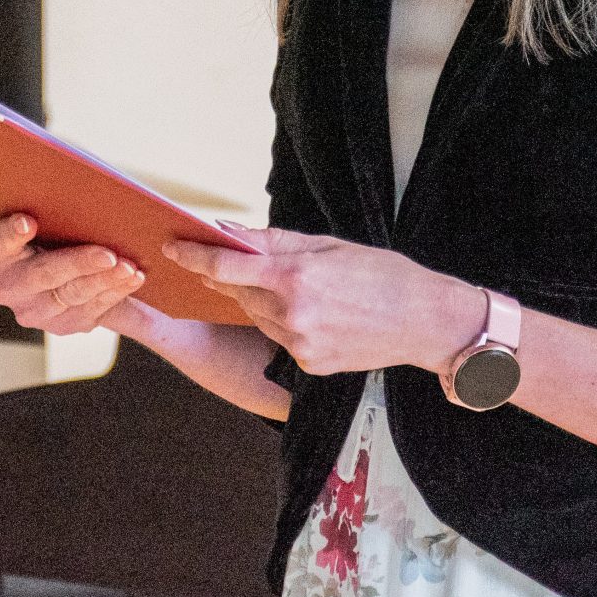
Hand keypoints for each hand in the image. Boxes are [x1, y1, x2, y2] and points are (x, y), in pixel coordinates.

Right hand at [0, 215, 151, 336]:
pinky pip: (92, 310)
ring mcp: (35, 311)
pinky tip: (133, 279)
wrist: (67, 272)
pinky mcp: (62, 325)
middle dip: (80, 264)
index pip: (0, 243)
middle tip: (109, 255)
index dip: (12, 233)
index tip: (28, 222)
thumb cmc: (58, 234)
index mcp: (0, 254)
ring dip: (106, 281)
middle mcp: (10, 287)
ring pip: (73, 294)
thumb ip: (54, 211)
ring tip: (129, 268)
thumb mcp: (50, 223)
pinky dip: (116, 293)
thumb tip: (77, 186)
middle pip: (46, 274)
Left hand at [161, 225, 478, 376]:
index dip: (194, 255)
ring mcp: (300, 343)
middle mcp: (292, 312)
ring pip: (257, 316)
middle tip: (212, 259)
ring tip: (283, 284)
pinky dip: (281, 321)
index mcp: (296, 275)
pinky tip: (307, 311)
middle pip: (238, 292)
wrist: (424, 320)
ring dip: (256, 299)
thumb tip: (230, 232)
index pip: (227, 265)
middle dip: (225, 275)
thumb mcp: (329, 244)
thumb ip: (276, 241)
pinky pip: (279, 338)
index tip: (171, 245)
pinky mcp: (309, 364)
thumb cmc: (382, 273)